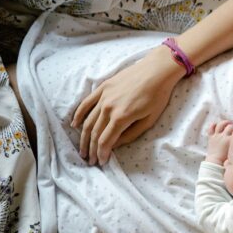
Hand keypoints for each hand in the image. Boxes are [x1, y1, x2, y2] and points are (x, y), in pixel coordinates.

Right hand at [71, 46, 184, 165]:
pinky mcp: (103, 87)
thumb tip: (116, 145)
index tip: (101, 162)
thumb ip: (131, 134)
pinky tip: (74, 125)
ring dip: (83, 137)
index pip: (105, 141)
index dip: (101, 153)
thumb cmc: (158, 96)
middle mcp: (108, 108)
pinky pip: (86, 103)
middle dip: (92, 149)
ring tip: (83, 149)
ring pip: (88, 120)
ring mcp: (103, 97)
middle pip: (95, 133)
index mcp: (121, 117)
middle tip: (90, 160)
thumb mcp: (149, 120)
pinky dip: (78, 115)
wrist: (157, 70)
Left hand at [206, 121, 232, 164]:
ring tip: (228, 122)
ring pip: (221, 124)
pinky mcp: (211, 137)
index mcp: (230, 140)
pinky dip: (213, 125)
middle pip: (230, 126)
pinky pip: (211, 128)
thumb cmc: (226, 159)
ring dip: (225, 122)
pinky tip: (216, 124)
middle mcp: (223, 136)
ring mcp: (216, 136)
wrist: (215, 163)